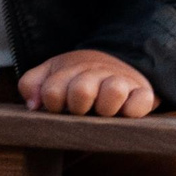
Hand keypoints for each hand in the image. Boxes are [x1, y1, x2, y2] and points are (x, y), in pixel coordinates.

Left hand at [17, 48, 156, 117]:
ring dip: (105, 108)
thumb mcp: (52, 73)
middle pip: (81, 91)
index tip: (59, 106)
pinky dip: (133, 110)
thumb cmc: (79, 76)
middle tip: (82, 111)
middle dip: (77, 107)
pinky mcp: (143, 93)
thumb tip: (32, 105)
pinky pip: (141, 102)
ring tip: (103, 112)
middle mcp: (96, 73)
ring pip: (113, 92)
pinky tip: (125, 114)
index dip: (53, 104)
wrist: (119, 62)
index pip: (52, 92)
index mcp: (71, 70)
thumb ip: (32, 84)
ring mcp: (121, 82)